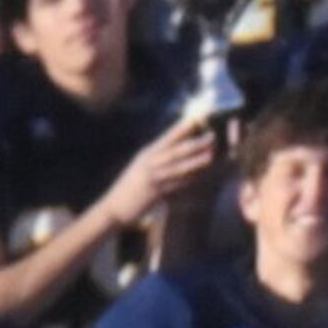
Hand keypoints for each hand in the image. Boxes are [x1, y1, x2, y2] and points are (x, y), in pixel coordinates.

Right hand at [105, 119, 224, 227]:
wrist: (114, 207)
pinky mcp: (155, 192)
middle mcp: (149, 162)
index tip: (196, 119)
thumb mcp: (140, 168)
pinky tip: (201, 176)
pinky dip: (189, 180)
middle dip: (195, 143)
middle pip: (176, 150)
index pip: (166, 138)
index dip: (181, 128)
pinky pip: (176, 185)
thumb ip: (156, 159)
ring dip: (195, 161)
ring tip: (211, 155)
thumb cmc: (129, 188)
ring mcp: (152, 177)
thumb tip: (175, 151)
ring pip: (178, 167)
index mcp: (146, 154)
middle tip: (212, 136)